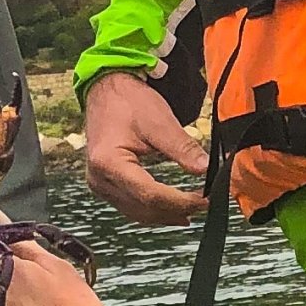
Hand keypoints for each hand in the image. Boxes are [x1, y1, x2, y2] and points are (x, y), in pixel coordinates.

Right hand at [82, 72, 207, 225]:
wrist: (106, 90)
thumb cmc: (129, 101)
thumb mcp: (160, 121)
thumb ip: (183, 148)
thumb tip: (206, 170)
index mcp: (109, 162)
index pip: (149, 193)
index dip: (180, 201)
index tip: (205, 200)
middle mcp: (99, 179)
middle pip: (143, 207)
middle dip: (176, 209)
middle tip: (205, 205)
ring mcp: (100, 185)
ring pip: (137, 213)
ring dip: (166, 215)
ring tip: (194, 210)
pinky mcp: (105, 185)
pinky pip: (131, 207)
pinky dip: (154, 211)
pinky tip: (173, 212)